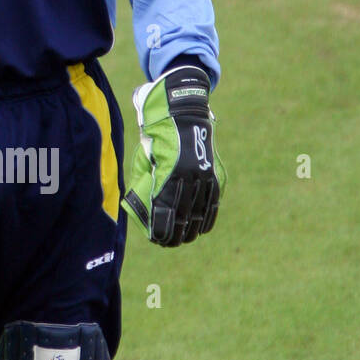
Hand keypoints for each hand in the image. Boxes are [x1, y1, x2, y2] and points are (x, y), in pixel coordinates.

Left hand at [123, 65, 225, 245]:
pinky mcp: (215, 174)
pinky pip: (213, 202)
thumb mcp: (145, 161)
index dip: (162, 229)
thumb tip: (144, 212)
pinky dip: (208, 216)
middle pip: (184, 215)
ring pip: (200, 211)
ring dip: (193, 228)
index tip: (157, 240)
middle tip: (171, 243)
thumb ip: (146, 185)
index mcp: (168, 174)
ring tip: (187, 238)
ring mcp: (205, 176)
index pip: (165, 211)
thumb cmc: (156, 140)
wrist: (183, 116)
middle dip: (177, 233)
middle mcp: (189, 177)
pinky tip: (202, 228)